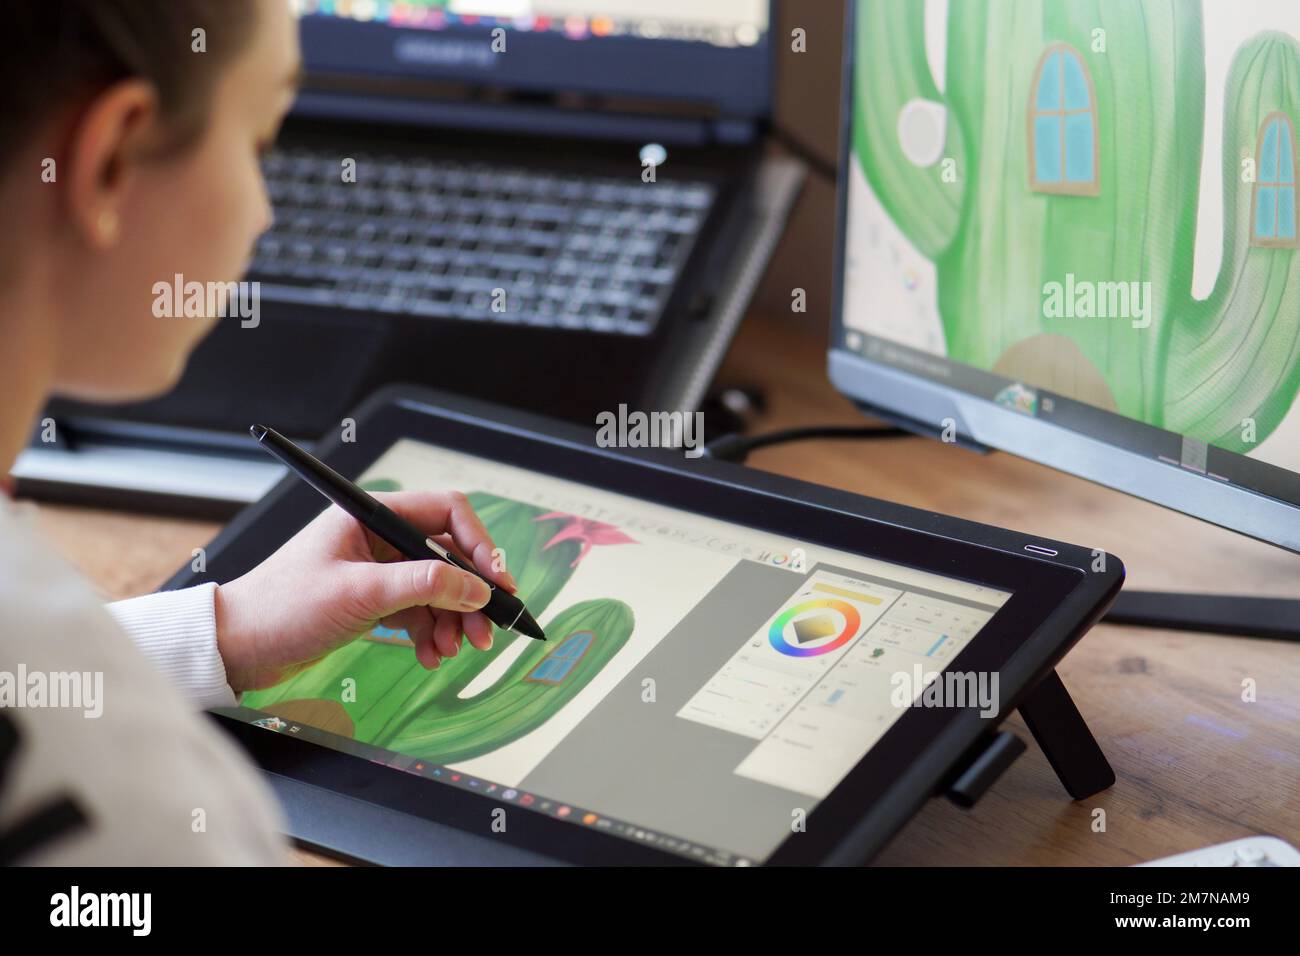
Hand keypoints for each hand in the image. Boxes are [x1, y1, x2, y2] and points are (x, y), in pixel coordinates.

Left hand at [214, 491, 516, 692]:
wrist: (237, 648)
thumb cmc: (282, 609)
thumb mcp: (360, 594)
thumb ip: (424, 586)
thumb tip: (477, 589)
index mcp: (371, 515)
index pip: (447, 514)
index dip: (480, 546)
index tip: (499, 584)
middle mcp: (377, 536)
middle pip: (448, 555)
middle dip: (470, 595)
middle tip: (486, 631)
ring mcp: (376, 569)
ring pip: (437, 588)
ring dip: (452, 620)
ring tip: (452, 651)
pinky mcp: (372, 599)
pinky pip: (418, 611)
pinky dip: (430, 633)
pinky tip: (430, 655)